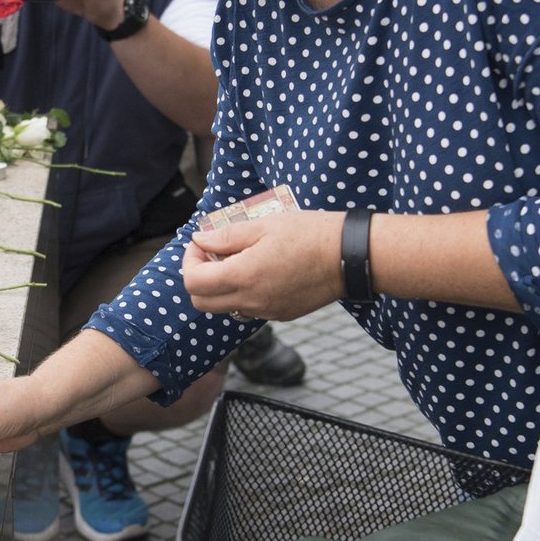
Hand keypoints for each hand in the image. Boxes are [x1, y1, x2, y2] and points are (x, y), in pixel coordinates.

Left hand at [183, 209, 344, 321]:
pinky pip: (248, 309)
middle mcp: (251, 301)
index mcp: (243, 276)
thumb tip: (199, 240)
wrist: (351, 256)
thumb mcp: (263, 226)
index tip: (200, 244)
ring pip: (224, 308)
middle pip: (201, 303)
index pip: (193, 282)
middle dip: (198, 278)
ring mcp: (266, 312)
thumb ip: (226, 237)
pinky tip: (259, 271)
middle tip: (212, 254)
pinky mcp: (282, 314)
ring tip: (237, 260)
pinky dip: (242, 293)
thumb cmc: (309, 234)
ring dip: (219, 287)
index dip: (189, 261)